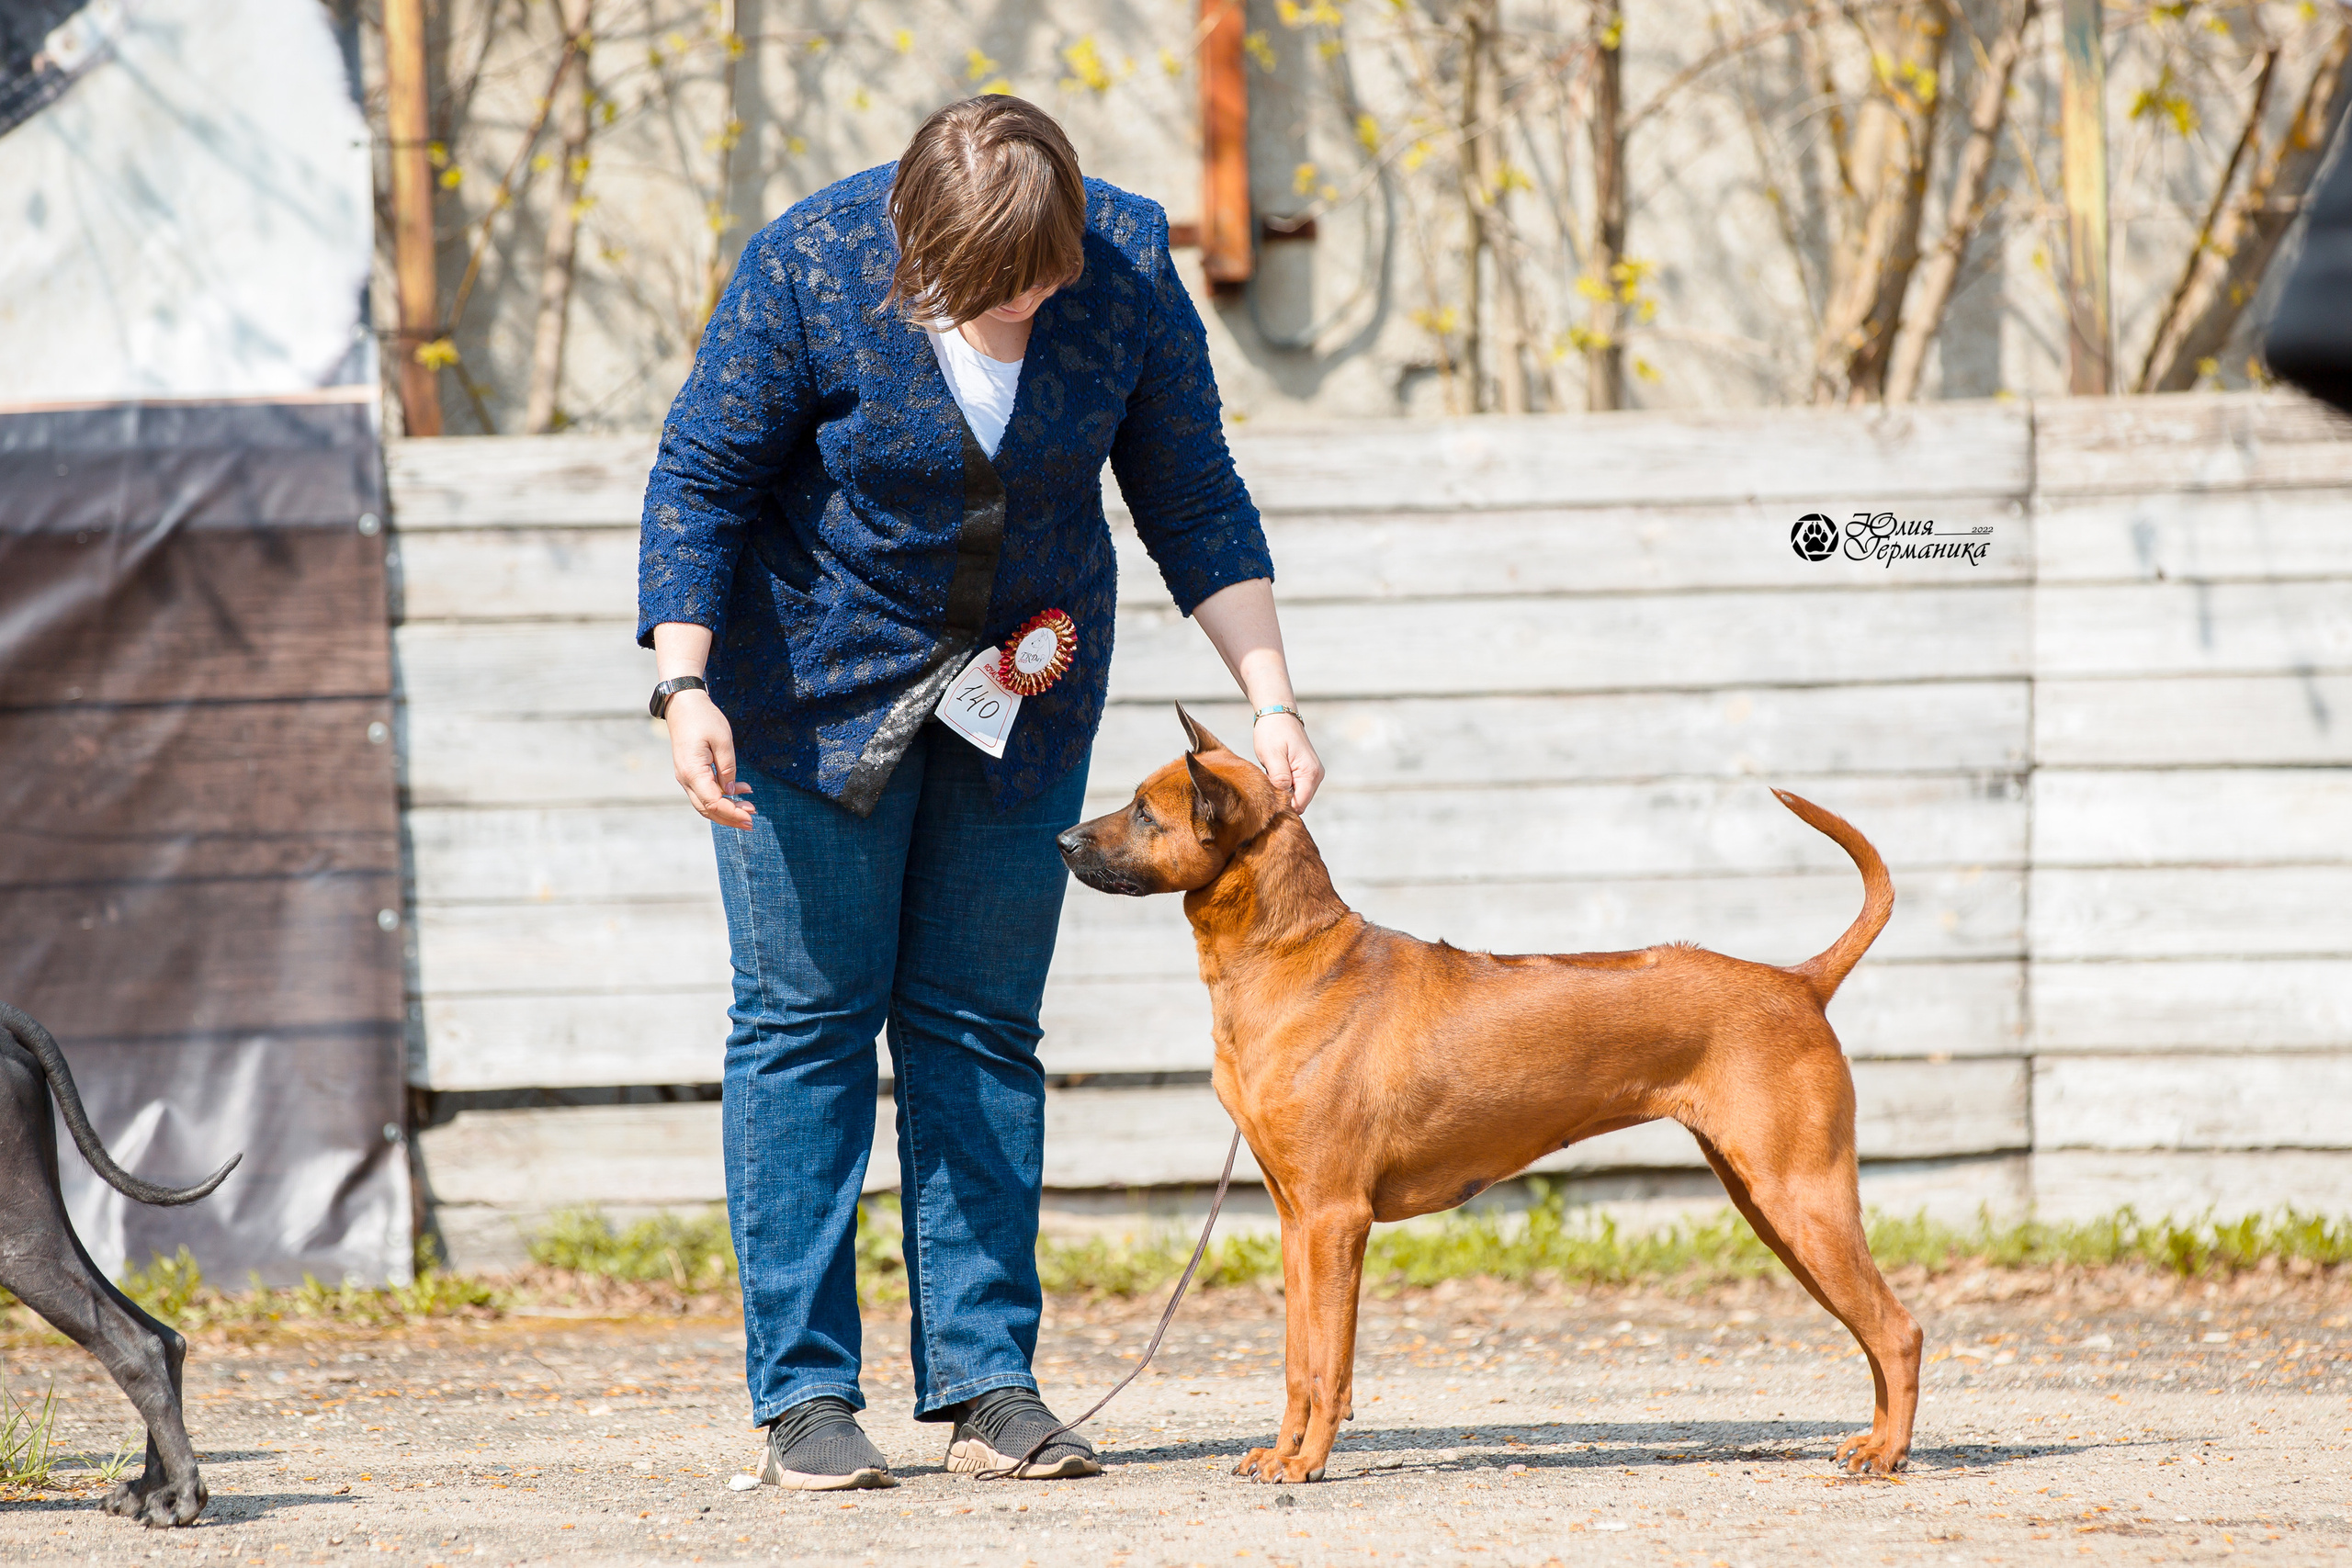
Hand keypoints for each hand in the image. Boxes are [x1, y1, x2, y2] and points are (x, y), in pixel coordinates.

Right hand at [665, 690, 755, 828]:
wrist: (683, 704)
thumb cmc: (703, 718)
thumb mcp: (723, 740)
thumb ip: (728, 767)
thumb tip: (731, 790)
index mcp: (693, 772)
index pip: (713, 802)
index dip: (732, 812)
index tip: (750, 816)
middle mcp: (686, 779)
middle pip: (707, 809)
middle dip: (730, 817)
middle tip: (751, 822)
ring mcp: (686, 776)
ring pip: (705, 802)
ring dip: (726, 809)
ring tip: (749, 808)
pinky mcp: (690, 772)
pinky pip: (704, 790)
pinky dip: (722, 795)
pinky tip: (740, 789)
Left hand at [1253, 713, 1322, 811]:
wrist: (1278, 714)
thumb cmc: (1273, 732)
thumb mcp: (1272, 755)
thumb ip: (1280, 778)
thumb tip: (1285, 799)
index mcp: (1310, 773)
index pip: (1299, 805)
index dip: (1283, 806)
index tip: (1268, 797)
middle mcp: (1316, 776)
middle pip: (1298, 803)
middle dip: (1282, 799)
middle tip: (1267, 783)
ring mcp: (1312, 774)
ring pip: (1296, 796)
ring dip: (1281, 791)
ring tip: (1270, 775)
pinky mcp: (1305, 772)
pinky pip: (1295, 788)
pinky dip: (1283, 785)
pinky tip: (1274, 774)